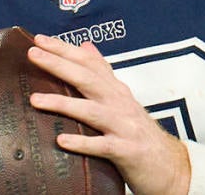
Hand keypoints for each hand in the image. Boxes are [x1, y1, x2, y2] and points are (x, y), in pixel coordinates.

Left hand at [27, 34, 190, 194]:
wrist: (170, 165)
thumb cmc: (139, 133)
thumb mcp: (122, 99)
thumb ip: (103, 73)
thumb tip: (85, 46)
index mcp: (116, 90)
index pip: (88, 63)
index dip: (64, 49)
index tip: (39, 40)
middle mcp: (120, 103)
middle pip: (87, 79)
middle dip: (60, 65)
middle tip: (33, 54)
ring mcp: (124, 126)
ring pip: (91, 110)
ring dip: (63, 103)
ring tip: (35, 100)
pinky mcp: (127, 151)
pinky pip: (102, 146)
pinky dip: (82, 143)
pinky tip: (61, 140)